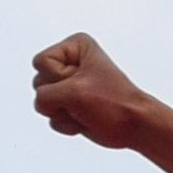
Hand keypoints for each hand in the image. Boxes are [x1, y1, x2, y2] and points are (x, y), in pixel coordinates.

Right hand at [27, 33, 153, 149]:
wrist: (132, 125)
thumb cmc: (113, 103)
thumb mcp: (73, 92)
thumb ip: (44, 95)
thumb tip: (41, 104)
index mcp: (74, 46)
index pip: (41, 62)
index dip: (59, 77)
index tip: (84, 81)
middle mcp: (69, 62)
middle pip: (39, 82)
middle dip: (61, 96)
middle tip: (86, 97)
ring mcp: (67, 85)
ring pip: (43, 101)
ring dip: (63, 112)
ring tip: (85, 109)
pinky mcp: (67, 104)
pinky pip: (50, 116)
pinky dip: (66, 123)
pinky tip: (84, 119)